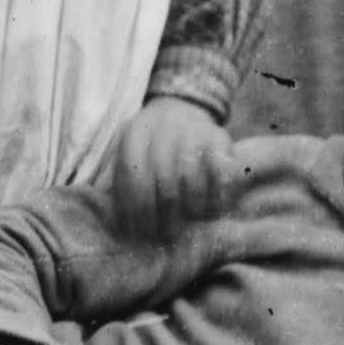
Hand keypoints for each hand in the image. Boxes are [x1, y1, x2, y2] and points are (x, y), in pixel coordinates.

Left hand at [103, 91, 241, 225]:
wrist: (181, 108)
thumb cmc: (152, 145)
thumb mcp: (131, 153)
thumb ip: (125, 183)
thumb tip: (123, 227)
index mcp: (134, 133)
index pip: (132, 174)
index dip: (134, 207)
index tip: (136, 233)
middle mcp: (161, 128)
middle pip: (162, 178)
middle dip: (163, 214)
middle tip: (165, 237)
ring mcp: (191, 129)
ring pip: (190, 175)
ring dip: (190, 207)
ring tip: (189, 226)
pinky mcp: (218, 135)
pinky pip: (219, 169)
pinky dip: (217, 192)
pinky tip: (213, 210)